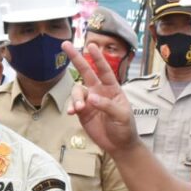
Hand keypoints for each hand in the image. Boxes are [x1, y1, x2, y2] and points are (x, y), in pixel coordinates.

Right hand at [61, 40, 139, 154]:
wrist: (118, 145)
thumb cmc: (125, 128)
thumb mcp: (121, 116)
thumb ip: (107, 105)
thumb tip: (91, 98)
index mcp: (112, 89)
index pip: (104, 70)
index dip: (98, 58)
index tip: (91, 45)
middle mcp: (99, 91)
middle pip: (86, 72)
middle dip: (76, 58)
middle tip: (65, 44)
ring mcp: (89, 101)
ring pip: (77, 91)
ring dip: (75, 98)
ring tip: (78, 109)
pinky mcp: (82, 112)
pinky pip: (73, 105)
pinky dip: (71, 107)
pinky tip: (73, 113)